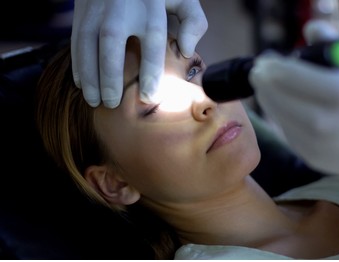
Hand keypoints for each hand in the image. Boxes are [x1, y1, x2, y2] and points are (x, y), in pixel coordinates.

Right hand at [71, 0, 207, 107]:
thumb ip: (193, 21)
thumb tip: (186, 51)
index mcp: (151, 5)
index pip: (152, 41)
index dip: (150, 72)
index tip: (149, 97)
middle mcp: (122, 4)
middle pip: (111, 40)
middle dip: (110, 76)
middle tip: (112, 103)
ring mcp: (99, 5)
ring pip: (87, 40)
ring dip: (88, 73)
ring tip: (94, 100)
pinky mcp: (83, 8)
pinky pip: (75, 37)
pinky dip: (77, 62)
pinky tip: (81, 83)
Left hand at [249, 20, 338, 182]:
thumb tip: (310, 30)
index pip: (327, 90)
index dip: (290, 75)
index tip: (267, 61)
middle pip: (304, 114)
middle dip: (272, 90)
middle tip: (260, 71)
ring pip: (296, 133)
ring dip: (272, 107)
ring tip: (266, 86)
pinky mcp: (332, 168)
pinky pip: (299, 145)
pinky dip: (283, 124)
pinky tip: (280, 107)